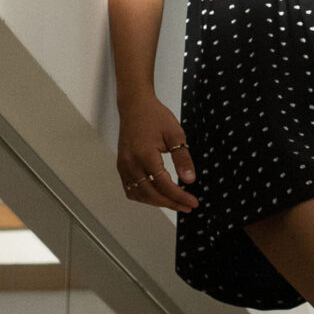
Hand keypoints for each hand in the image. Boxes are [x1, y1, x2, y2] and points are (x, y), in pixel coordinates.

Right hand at [117, 95, 198, 211]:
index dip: (179, 197)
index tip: (192, 202)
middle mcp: (131, 163)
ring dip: (157, 202)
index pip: (164, 185)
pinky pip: (130, 188)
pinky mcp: (121, 166)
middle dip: (170, 203)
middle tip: (187, 207)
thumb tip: (190, 179)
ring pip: (139, 194)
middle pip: (151, 194)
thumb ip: (182, 158)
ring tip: (174, 203)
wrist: (134, 106)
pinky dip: (144, 196)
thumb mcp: (175, 134)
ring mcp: (124, 166)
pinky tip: (156, 196)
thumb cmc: (154, 116)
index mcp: (145, 155)